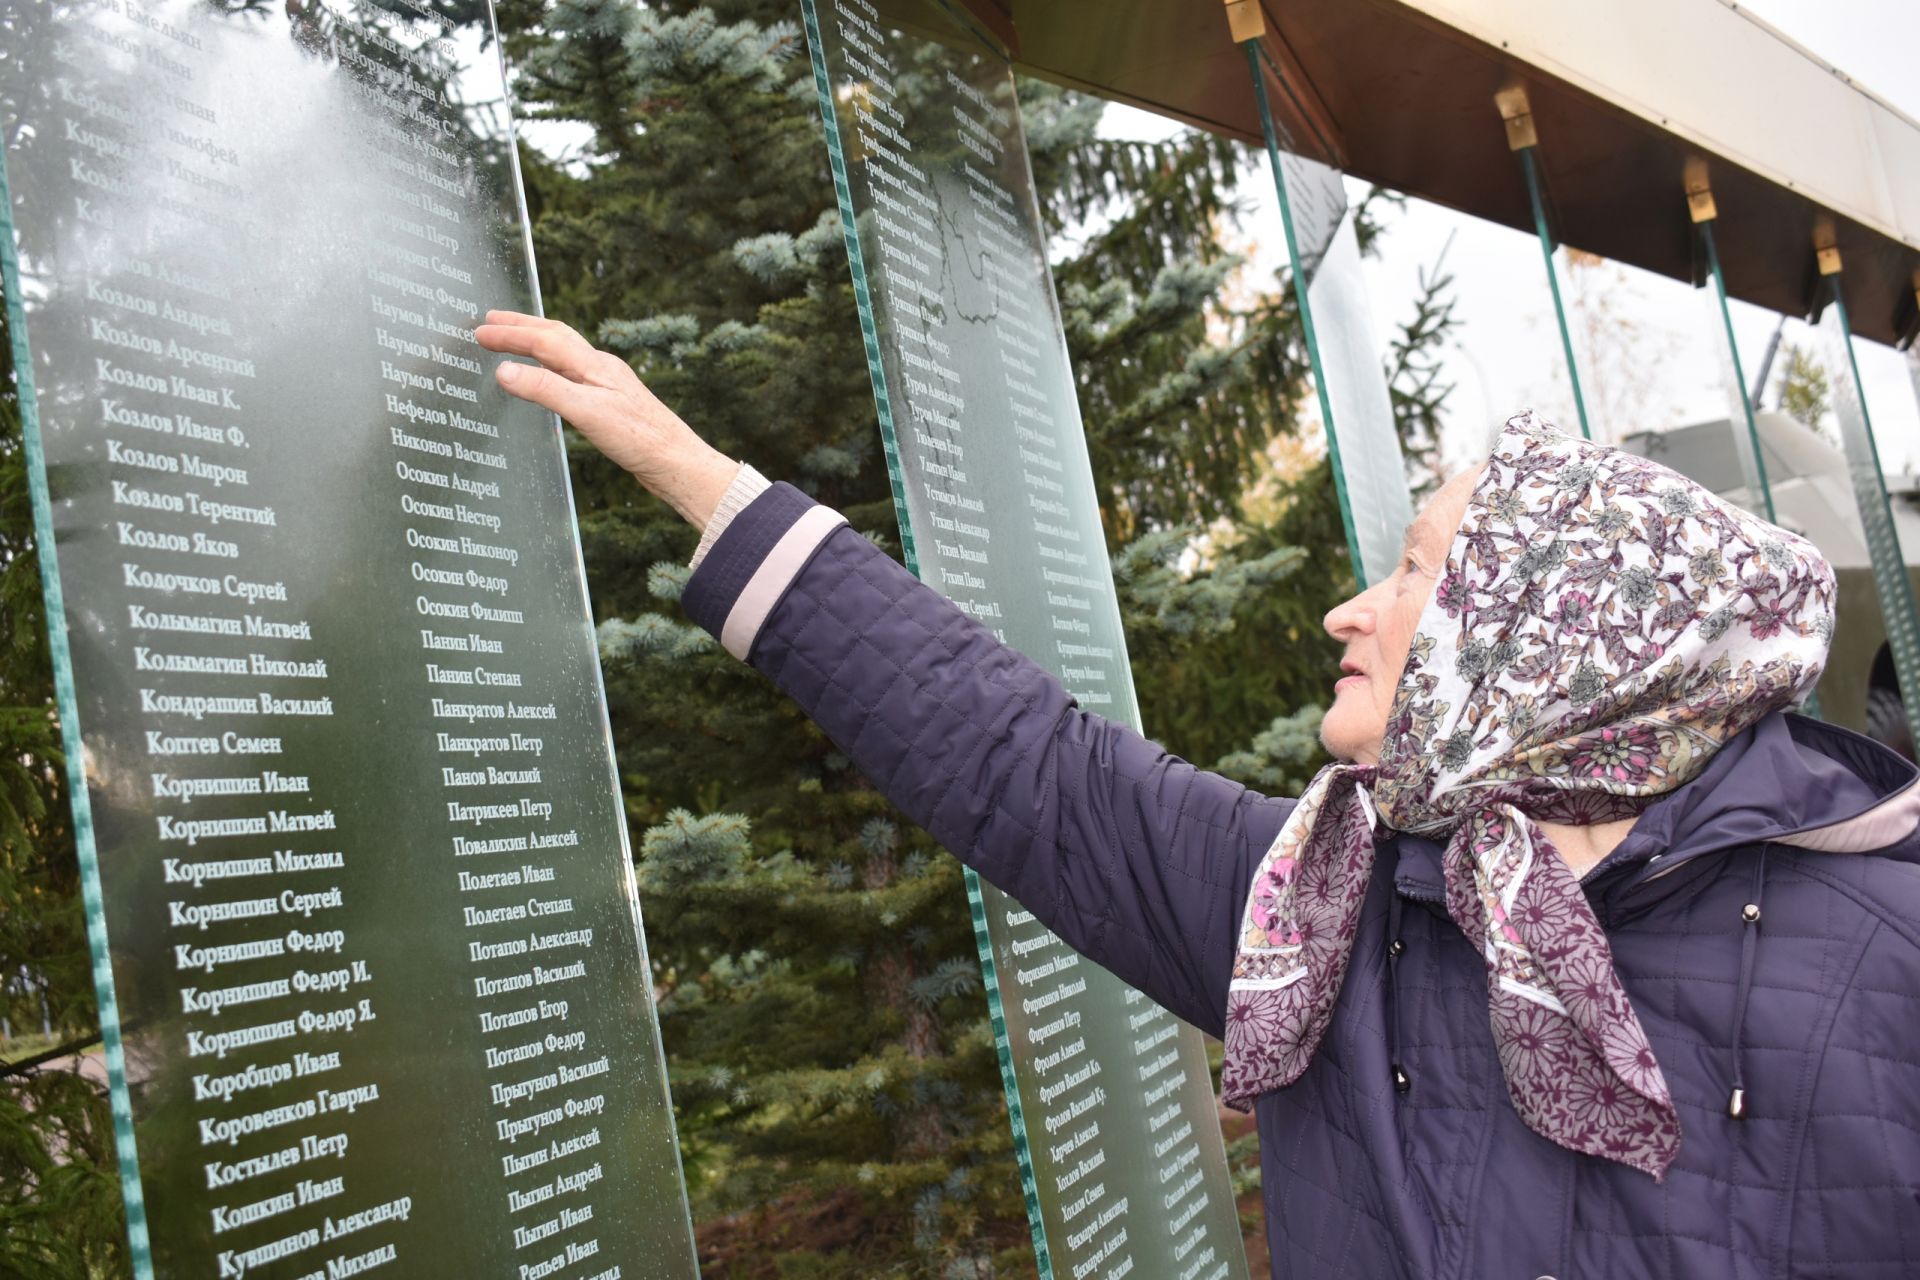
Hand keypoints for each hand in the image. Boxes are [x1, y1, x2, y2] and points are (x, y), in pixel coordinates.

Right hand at [475, 309, 739, 526]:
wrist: (678, 463)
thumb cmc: (639, 438)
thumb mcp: (586, 412)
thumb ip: (546, 390)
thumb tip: (505, 371)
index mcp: (595, 365)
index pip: (544, 339)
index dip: (511, 334)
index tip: (480, 331)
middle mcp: (601, 368)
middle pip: (556, 337)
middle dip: (522, 326)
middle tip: (491, 321)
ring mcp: (608, 385)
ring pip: (565, 354)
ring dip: (536, 343)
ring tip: (513, 342)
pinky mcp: (612, 404)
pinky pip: (573, 374)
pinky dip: (551, 367)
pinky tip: (549, 380)